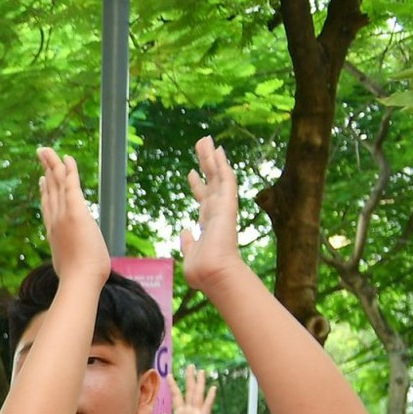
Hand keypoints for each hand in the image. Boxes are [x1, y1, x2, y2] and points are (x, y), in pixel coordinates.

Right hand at [37, 147, 108, 287]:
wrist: (78, 280)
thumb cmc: (78, 280)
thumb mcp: (71, 267)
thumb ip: (71, 259)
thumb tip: (74, 267)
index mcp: (54, 233)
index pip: (48, 207)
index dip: (46, 191)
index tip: (43, 180)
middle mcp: (55, 221)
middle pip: (50, 190)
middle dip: (45, 171)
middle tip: (41, 155)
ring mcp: (63, 215)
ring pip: (57, 184)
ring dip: (52, 165)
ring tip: (46, 151)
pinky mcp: (76, 211)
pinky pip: (71, 185)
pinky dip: (69, 171)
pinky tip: (67, 158)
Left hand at [158, 365, 216, 413]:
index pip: (176, 396)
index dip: (173, 386)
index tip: (170, 375)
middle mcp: (189, 412)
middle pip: (189, 392)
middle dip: (189, 379)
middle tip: (190, 366)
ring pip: (198, 396)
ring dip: (200, 383)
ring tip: (201, 371)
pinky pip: (206, 407)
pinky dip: (209, 398)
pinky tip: (213, 388)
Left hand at [179, 137, 242, 295]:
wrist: (213, 273)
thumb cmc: (202, 271)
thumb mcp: (190, 253)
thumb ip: (188, 242)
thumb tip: (185, 231)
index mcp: (208, 223)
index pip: (203, 199)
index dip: (196, 185)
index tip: (190, 173)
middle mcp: (216, 211)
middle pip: (211, 181)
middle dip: (205, 163)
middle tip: (201, 146)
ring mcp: (223, 206)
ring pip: (218, 175)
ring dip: (212, 157)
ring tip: (205, 140)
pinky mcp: (227, 204)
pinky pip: (225, 179)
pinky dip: (222, 165)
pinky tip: (218, 150)